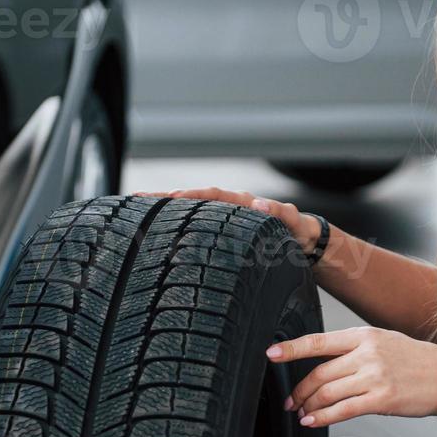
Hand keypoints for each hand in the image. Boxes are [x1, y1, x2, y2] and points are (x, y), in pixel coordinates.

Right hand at [133, 186, 319, 254]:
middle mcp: (226, 209)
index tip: (170, 198)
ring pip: (188, 215)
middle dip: (163, 200)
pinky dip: (173, 227)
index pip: (211, 196)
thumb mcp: (292, 222)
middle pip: (190, 200)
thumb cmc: (296, 230)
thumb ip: (280, 213)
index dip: (190, 197)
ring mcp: (220, 221)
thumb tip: (259, 205)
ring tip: (135, 215)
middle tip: (136, 201)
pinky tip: (154, 235)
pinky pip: (193, 228)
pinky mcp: (218, 234)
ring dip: (163, 214)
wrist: (301, 241)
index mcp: (241, 203)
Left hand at [267, 325, 436, 426]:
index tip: (271, 355)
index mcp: (366, 336)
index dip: (291, 349)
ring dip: (309, 406)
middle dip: (299, 391)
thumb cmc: (418, 362)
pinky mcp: (381, 400)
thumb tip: (324, 362)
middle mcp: (368, 354)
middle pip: (319, 373)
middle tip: (291, 401)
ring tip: (302, 413)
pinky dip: (322, 418)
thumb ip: (356, 349)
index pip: (319, 341)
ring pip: (327, 393)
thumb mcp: (386, 342)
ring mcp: (374, 377)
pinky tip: (312, 421)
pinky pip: (342, 410)